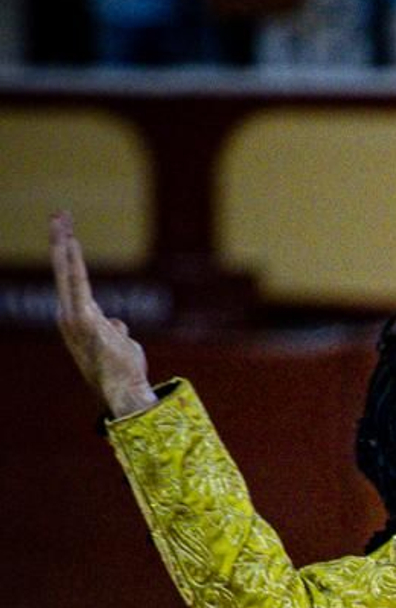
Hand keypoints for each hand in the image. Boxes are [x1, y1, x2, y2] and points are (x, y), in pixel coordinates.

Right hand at [51, 212, 156, 419]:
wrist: (125, 393)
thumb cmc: (124, 371)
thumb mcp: (119, 343)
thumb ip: (114, 327)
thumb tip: (118, 324)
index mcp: (76, 320)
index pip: (71, 281)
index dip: (67, 256)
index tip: (66, 232)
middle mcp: (69, 317)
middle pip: (64, 270)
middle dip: (60, 240)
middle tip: (58, 214)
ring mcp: (74, 318)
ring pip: (68, 272)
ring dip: (63, 243)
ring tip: (61, 218)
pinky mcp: (84, 319)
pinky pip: (79, 283)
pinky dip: (73, 261)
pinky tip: (72, 241)